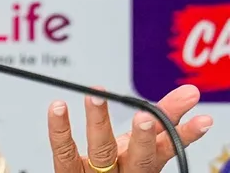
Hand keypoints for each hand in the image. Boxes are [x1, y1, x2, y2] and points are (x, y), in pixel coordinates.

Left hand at [47, 84, 212, 171]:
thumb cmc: (119, 166)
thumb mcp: (141, 147)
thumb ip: (161, 121)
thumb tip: (186, 93)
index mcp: (144, 163)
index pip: (167, 148)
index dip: (182, 135)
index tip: (199, 121)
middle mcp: (124, 171)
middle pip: (138, 158)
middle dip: (144, 138)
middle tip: (146, 117)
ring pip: (101, 151)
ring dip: (99, 121)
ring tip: (96, 96)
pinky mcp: (69, 172)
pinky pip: (64, 151)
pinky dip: (59, 128)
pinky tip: (58, 106)